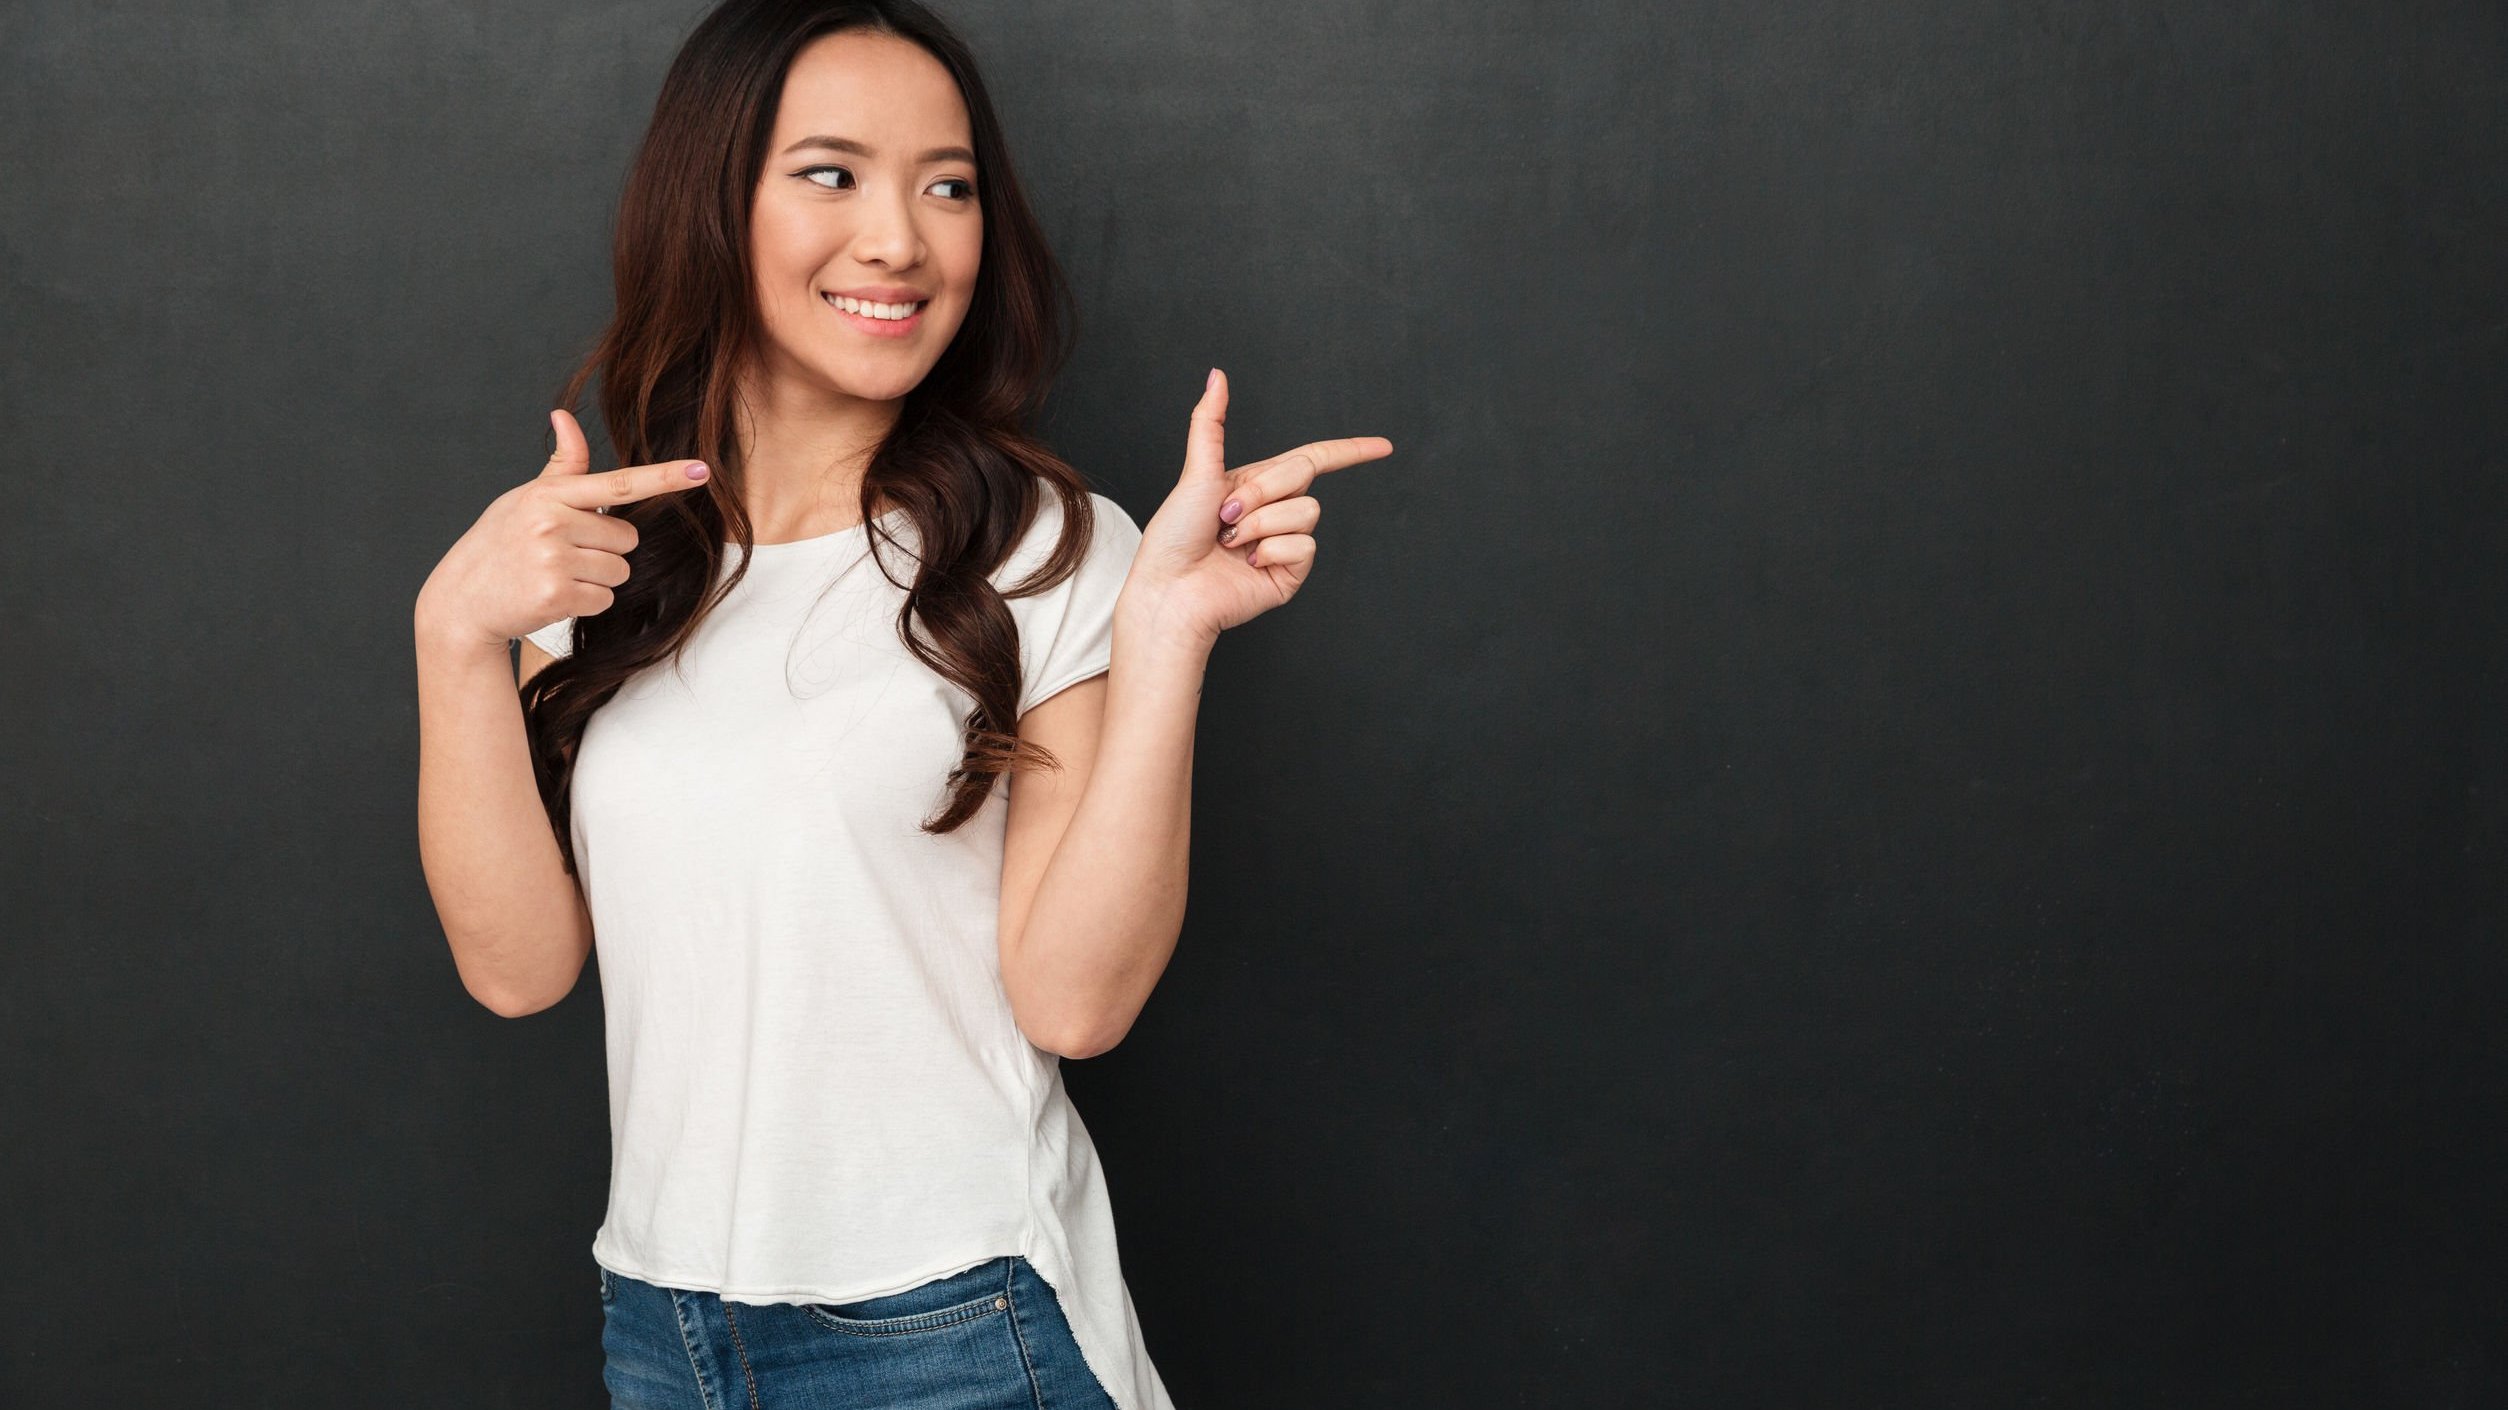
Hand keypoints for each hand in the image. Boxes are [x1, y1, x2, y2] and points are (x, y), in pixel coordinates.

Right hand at [414, 409, 712, 653]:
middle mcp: (552, 523)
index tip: (702, 470)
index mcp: (548, 495)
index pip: (618, 484)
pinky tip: (552, 596)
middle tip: (563, 555)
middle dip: (605, 550)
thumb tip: (565, 415)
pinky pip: (603, 599)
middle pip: (627, 539)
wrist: (461, 600)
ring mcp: (554, 560)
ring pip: (619, 571)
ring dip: (596, 579)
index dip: (664, 478)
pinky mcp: (556, 595)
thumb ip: (560, 467)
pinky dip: (585, 603)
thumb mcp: (524, 499)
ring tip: (554, 575)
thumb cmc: (499, 544)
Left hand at [1125, 369, 1392, 647]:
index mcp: (1256, 484)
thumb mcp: (1196, 471)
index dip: (1350, 451)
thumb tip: (1217, 376)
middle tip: (1224, 513)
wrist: (1171, 589)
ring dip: (1262, 523)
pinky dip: (1272, 550)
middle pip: (1303, 475)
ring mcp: (1284, 543)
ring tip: (1231, 542)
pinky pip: (1305, 545)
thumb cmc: (1173, 536)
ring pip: (1306, 511)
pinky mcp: (1290, 573)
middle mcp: (1274, 511)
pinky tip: (1248, 563)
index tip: (1383, 447)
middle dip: (1261, 490)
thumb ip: (1210, 423)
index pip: (1314, 460)